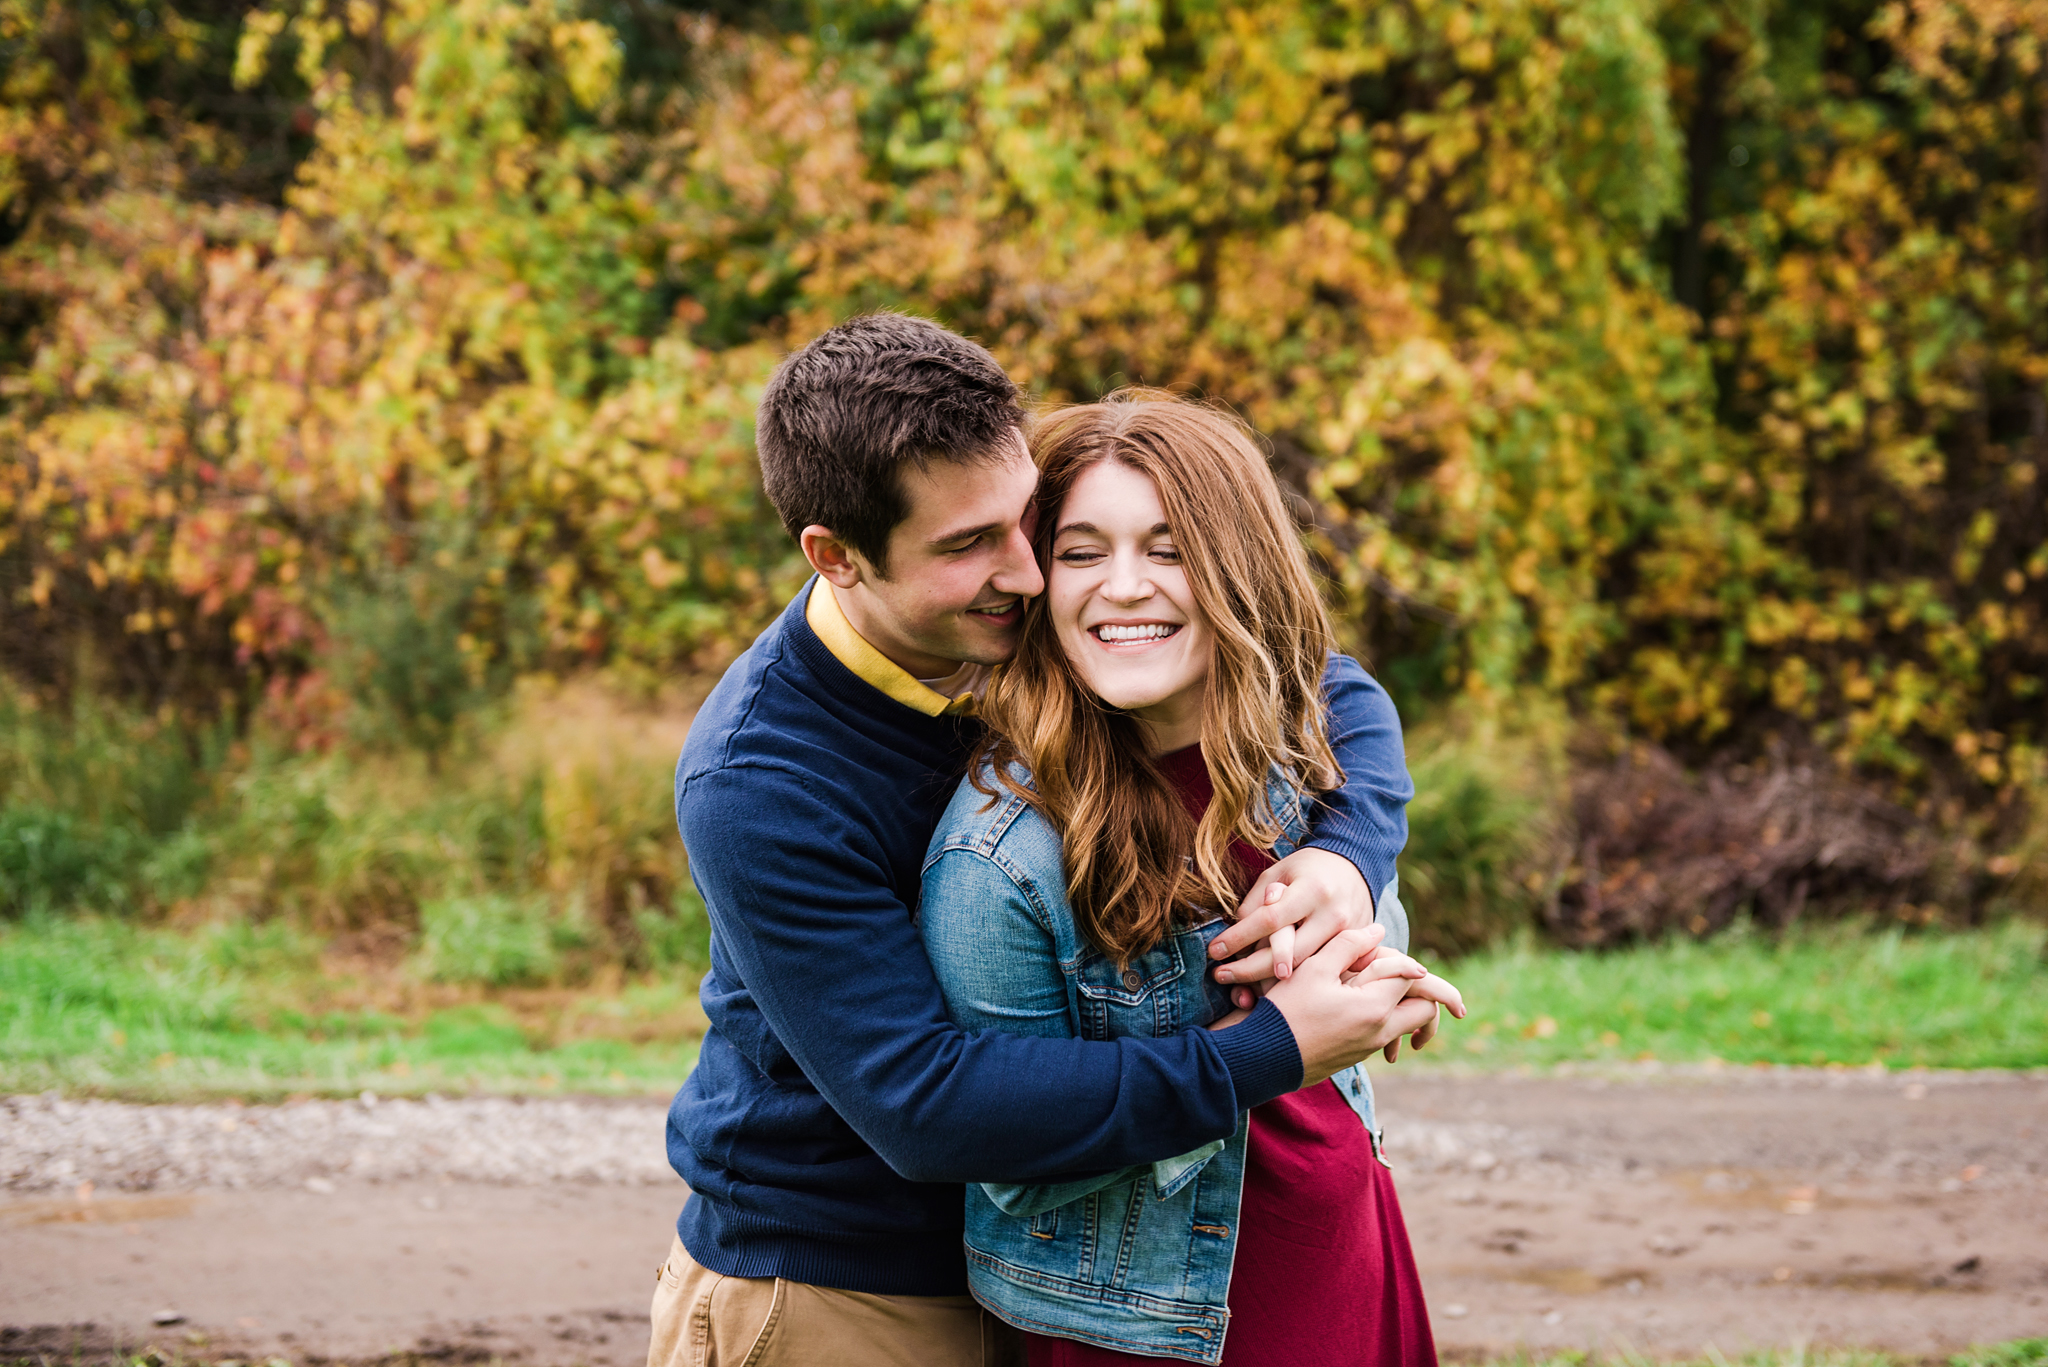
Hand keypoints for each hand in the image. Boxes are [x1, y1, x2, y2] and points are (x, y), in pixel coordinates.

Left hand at [1208, 848, 1370, 987]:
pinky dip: (1292, 984)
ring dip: (1268, 983)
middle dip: (1250, 970)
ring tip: (1239, 988)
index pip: (1270, 920)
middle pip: (1288, 955)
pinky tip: (1268, 990)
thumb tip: (1236, 935)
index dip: (1239, 938)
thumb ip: (1256, 902)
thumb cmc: (1308, 870)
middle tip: (1221, 975)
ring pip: (1304, 970)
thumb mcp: (1278, 873)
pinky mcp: (1354, 952)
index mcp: (1312, 890)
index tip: (1214, 950)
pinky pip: (1319, 973)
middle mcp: (1333, 916)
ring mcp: (1347, 937)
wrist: (1355, 868)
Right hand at [1262, 927, 1466, 1085]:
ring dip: (1403, 1005)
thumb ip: (1349, 944)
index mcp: (1375, 1007)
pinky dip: (1384, 1019)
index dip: (1400, 958)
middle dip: (1424, 992)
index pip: (1411, 976)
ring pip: (1407, 1026)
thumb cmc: (1286, 1010)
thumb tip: (1378, 931)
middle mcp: (1380, 1032)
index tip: (1383, 949)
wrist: (1263, 1057)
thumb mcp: (1314, 968)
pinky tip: (1356, 1004)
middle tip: (1419, 980)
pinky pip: (1386, 1037)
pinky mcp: (1356, 1057)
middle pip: (1424, 1011)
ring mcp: (1369, 1048)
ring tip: (1383, 987)